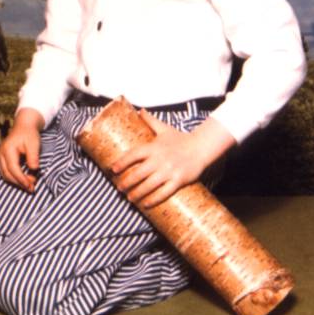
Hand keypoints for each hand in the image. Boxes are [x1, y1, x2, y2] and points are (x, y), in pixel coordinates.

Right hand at [0, 107, 44, 190]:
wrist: (24, 126)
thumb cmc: (29, 134)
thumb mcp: (34, 143)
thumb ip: (33, 157)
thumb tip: (34, 170)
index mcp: (7, 149)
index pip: (13, 169)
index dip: (21, 179)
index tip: (31, 186)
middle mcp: (0, 154)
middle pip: (7, 174)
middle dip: (19, 183)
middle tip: (32, 188)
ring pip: (5, 175)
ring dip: (16, 182)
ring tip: (29, 185)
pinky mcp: (1, 159)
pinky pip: (5, 172)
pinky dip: (14, 178)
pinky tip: (23, 180)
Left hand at [111, 110, 234, 208]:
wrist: (200, 147)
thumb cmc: (180, 138)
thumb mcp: (164, 129)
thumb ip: (151, 121)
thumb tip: (140, 110)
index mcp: (154, 147)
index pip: (133, 155)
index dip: (121, 163)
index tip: (113, 169)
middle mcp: (159, 159)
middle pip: (138, 173)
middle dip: (126, 182)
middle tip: (118, 187)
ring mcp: (169, 171)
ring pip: (148, 186)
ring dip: (136, 193)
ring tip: (129, 197)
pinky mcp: (178, 181)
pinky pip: (163, 193)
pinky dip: (152, 200)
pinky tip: (145, 204)